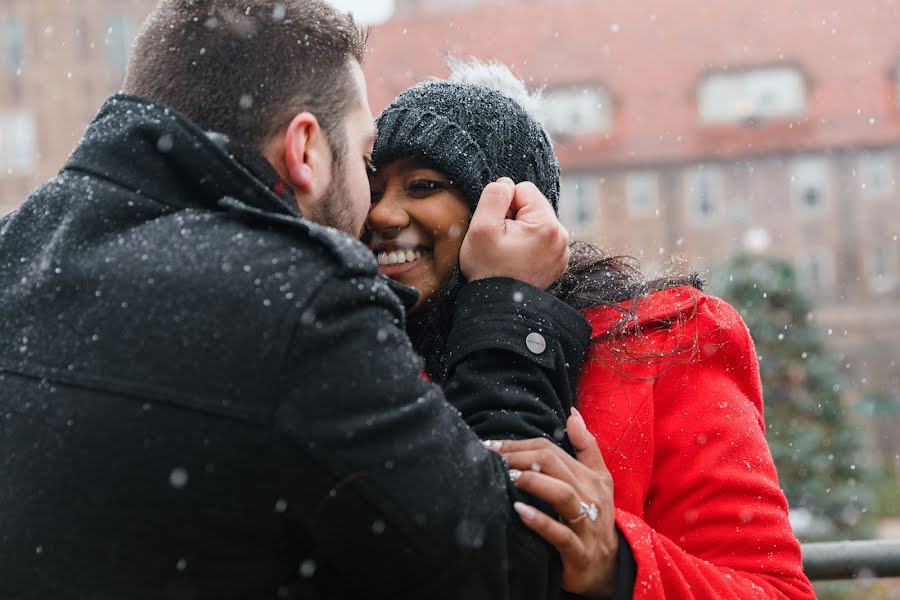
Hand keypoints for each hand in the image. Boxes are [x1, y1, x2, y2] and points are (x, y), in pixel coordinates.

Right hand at [459, 178, 568, 288]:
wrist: (498, 307)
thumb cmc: (487, 269)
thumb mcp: (481, 227)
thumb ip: (494, 195)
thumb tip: (506, 183)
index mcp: (548, 225)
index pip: (524, 189)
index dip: (504, 204)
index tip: (498, 228)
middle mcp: (562, 237)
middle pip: (533, 206)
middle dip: (514, 217)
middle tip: (502, 242)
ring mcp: (562, 252)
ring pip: (536, 222)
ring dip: (520, 231)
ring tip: (509, 252)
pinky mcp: (558, 263)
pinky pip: (541, 240)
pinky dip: (528, 245)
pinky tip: (516, 260)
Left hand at [488, 408, 618, 597]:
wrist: (609, 567)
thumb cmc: (596, 517)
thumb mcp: (598, 480)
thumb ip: (586, 446)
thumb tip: (572, 414)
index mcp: (590, 477)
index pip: (552, 450)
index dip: (521, 445)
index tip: (492, 446)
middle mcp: (590, 496)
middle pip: (555, 465)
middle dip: (522, 457)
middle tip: (494, 459)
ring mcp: (586, 525)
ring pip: (562, 494)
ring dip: (533, 482)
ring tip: (509, 477)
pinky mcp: (579, 552)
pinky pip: (560, 534)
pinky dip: (539, 522)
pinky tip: (519, 512)